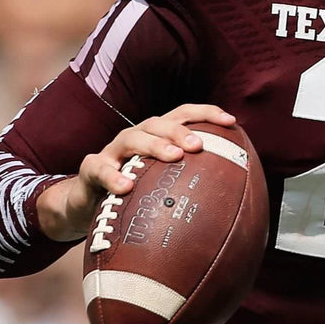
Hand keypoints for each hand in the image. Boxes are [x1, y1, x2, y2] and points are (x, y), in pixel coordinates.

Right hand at [36, 104, 234, 241]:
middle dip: (180, 131)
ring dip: (154, 145)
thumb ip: (191, 190)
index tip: (231, 122)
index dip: (206, 113)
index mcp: (156, 137)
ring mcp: (112, 152)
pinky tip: (125, 187)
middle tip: (198, 146)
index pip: (182, 115)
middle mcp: (136, 138)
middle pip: (159, 124)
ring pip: (132, 138)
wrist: (86, 206)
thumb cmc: (133, 197)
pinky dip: (112, 175)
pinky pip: (99, 168)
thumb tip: (238, 209)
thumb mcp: (162, 190)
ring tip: (173, 157)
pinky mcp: (91, 169)